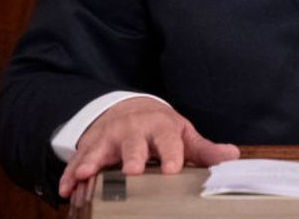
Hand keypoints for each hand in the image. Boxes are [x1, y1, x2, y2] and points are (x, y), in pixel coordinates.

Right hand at [57, 97, 239, 199]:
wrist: (129, 109)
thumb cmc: (160, 129)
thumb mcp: (183, 135)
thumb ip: (204, 150)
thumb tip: (232, 156)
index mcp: (161, 128)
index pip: (168, 140)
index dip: (170, 153)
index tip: (171, 168)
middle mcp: (133, 131)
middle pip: (132, 143)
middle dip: (131, 156)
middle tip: (131, 171)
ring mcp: (109, 138)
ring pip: (99, 150)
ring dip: (92, 163)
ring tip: (84, 176)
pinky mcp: (90, 147)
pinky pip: (77, 161)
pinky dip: (70, 173)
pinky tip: (65, 189)